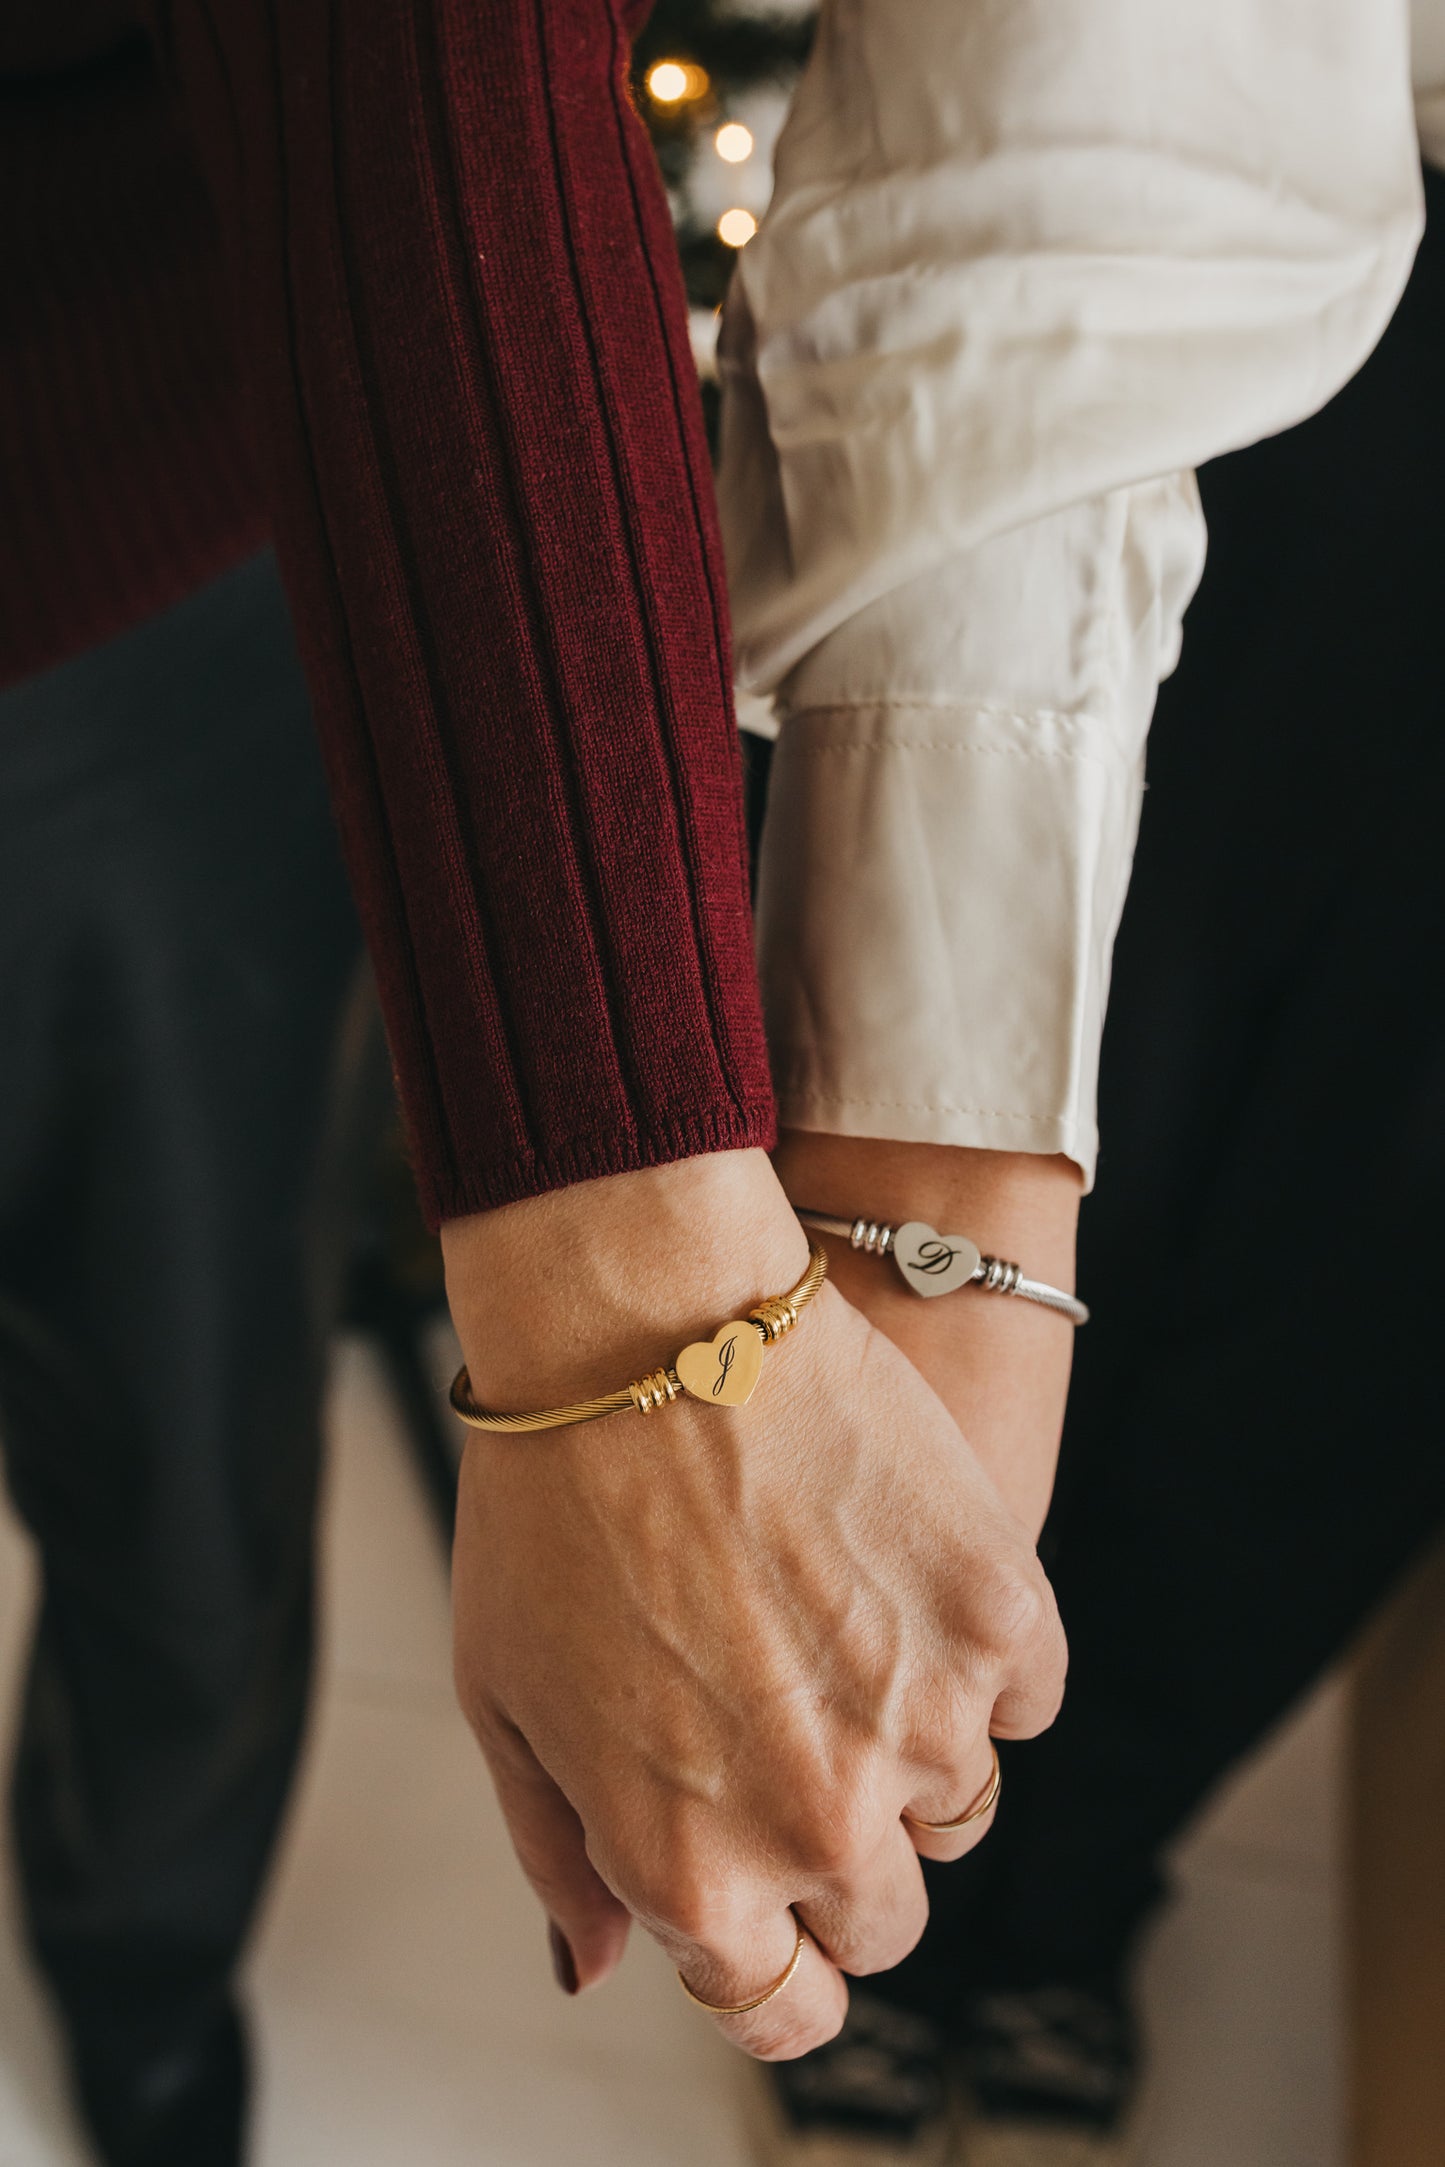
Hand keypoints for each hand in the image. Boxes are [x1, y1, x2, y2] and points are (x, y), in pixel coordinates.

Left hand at [442, 1149, 1066, 2058]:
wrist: (647, 1326)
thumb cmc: (551, 1500)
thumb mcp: (508, 1701)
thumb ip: (562, 1858)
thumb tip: (604, 1964)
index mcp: (692, 1869)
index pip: (784, 2010)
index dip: (779, 1966)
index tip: (778, 1911)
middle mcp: (818, 1821)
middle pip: (885, 1919)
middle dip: (841, 1851)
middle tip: (793, 1728)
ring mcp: (924, 1720)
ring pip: (961, 1803)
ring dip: (911, 1743)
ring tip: (834, 1620)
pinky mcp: (999, 1616)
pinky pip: (1024, 1695)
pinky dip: (976, 1654)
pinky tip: (894, 1570)